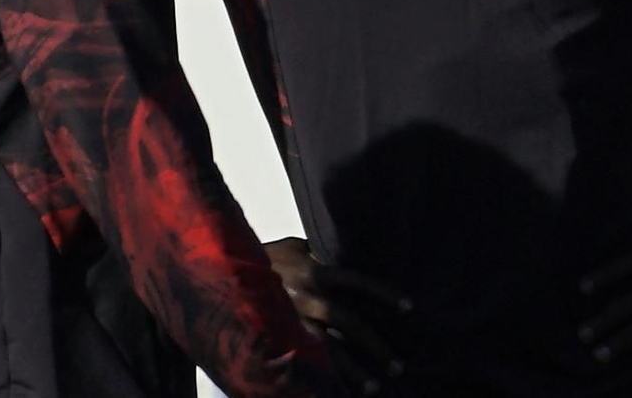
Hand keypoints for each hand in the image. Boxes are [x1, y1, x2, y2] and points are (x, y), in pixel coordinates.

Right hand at [266, 237, 413, 394]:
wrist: (222, 273)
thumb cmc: (262, 259)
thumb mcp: (291, 248)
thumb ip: (318, 254)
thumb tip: (344, 257)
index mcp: (311, 271)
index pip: (357, 282)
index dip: (384, 294)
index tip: (409, 308)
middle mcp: (305, 297)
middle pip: (349, 322)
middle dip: (375, 345)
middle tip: (397, 365)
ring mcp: (292, 320)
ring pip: (329, 349)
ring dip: (354, 371)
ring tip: (375, 387)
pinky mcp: (279, 337)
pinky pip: (307, 360)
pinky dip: (325, 376)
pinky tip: (340, 389)